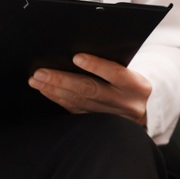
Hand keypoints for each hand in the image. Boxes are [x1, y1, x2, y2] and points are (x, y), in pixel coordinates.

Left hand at [30, 53, 152, 126]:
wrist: (143, 109)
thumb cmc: (131, 83)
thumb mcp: (132, 74)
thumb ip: (112, 67)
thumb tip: (77, 54)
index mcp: (138, 87)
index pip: (116, 74)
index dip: (96, 66)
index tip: (76, 57)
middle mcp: (126, 104)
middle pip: (91, 90)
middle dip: (63, 80)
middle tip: (41, 72)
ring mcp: (112, 117)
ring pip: (79, 102)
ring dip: (54, 90)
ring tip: (37, 80)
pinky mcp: (99, 124)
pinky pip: (75, 110)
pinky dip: (58, 99)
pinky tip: (46, 91)